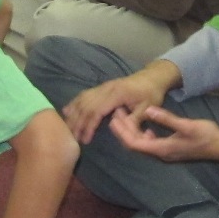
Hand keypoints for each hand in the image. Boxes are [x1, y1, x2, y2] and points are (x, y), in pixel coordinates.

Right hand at [60, 65, 175, 142]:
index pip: (97, 110)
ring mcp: (102, 86)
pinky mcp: (101, 87)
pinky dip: (74, 103)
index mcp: (117, 94)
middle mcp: (106, 88)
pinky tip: (66, 112)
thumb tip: (122, 131)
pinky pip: (84, 94)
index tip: (85, 139)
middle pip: (86, 106)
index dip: (89, 126)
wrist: (152, 77)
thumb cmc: (151, 94)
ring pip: (82, 100)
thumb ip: (135, 120)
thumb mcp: (148, 108)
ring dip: (73, 115)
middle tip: (73, 138)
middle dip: (78, 123)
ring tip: (67, 129)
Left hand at [107, 104, 218, 163]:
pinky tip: (144, 125)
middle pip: (135, 144)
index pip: (135, 143)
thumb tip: (148, 110)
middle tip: (116, 114)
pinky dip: (143, 134)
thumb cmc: (205, 135)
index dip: (122, 132)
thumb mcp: (186, 125)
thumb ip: (166, 118)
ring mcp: (166, 152)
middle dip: (123, 130)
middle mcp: (161, 153)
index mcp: (162, 148)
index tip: (114, 119)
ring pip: (142, 144)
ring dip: (132, 131)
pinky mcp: (170, 149)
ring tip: (125, 117)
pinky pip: (151, 143)